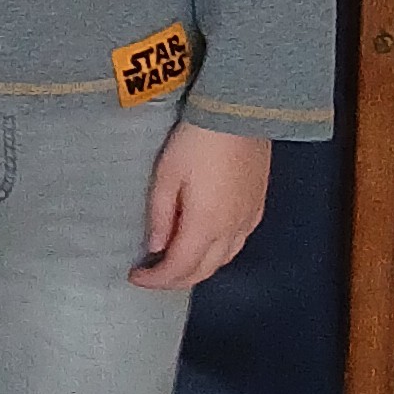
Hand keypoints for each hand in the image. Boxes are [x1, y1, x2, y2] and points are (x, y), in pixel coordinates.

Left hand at [134, 122, 271, 292]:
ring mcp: (249, 220)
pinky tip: (205, 244)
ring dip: (198, 269)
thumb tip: (156, 247)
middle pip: (204, 271)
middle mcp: (232, 230)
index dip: (156, 279)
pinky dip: (217, 254)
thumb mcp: (166, 175)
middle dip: (175, 280)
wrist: (239, 113)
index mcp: (206, 225)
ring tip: (174, 262)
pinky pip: (237, 244)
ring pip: (223, 261)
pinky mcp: (258, 207)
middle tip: (152, 275)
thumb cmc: (197, 140)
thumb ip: (160, 215)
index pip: (179, 268)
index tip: (135, 276)